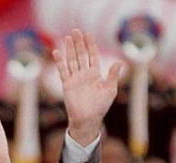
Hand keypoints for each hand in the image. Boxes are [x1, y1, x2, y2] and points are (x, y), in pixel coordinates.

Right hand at [52, 29, 122, 145]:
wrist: (88, 119)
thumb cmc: (100, 106)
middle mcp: (84, 74)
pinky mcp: (67, 84)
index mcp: (95, 74)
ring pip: (72, 60)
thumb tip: (119, 62)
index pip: (92, 56)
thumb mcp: (110, 90)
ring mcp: (75, 78)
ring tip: (67, 38)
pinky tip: (57, 52)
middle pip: (81, 55)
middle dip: (78, 43)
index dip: (90, 45)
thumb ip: (112, 75)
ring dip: (69, 49)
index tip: (88, 35)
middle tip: (76, 31)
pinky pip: (63, 70)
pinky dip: (60, 62)